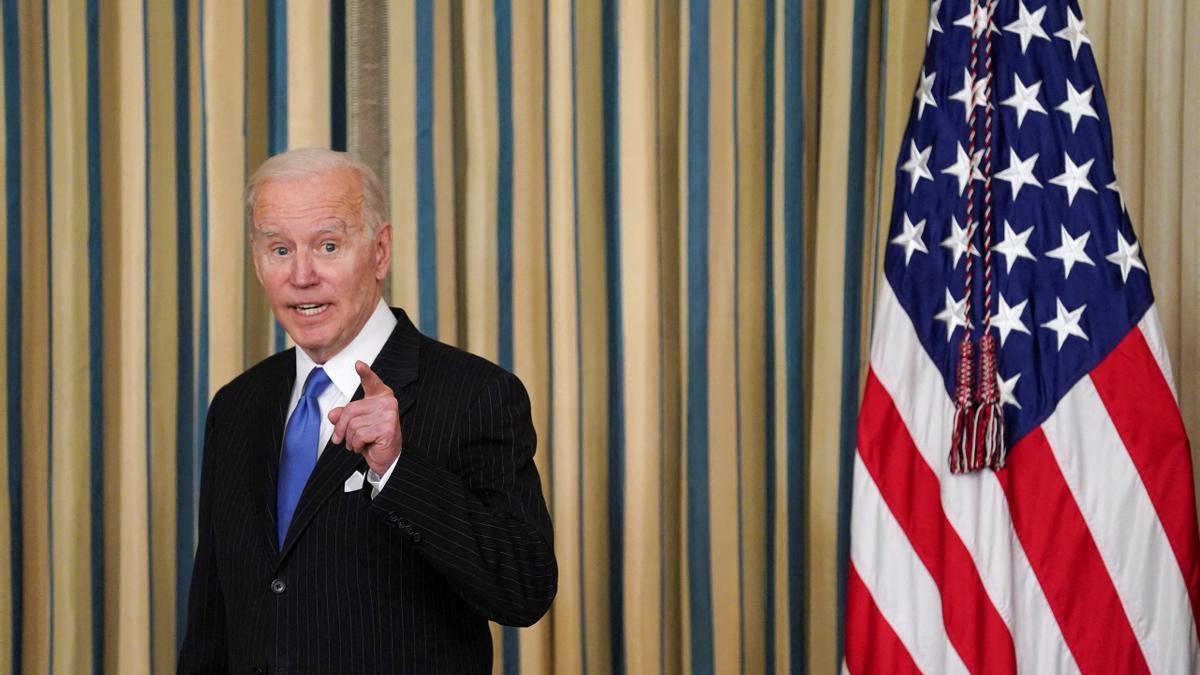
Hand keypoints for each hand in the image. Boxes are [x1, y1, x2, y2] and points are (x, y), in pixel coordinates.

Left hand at [328, 361, 401, 475]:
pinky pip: (359, 434)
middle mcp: (387, 403)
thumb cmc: (373, 439)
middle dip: (341, 428)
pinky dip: (356, 444)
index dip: (365, 373)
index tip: (358, 365)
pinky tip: (364, 447)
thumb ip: (344, 416)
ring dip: (350, 439)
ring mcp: (389, 415)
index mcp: (381, 397)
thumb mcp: (356, 425)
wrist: (387, 459)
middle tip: (341, 439)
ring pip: (353, 424)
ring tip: (358, 443)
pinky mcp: (387, 428)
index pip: (372, 382)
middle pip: (351, 410)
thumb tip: (333, 415)